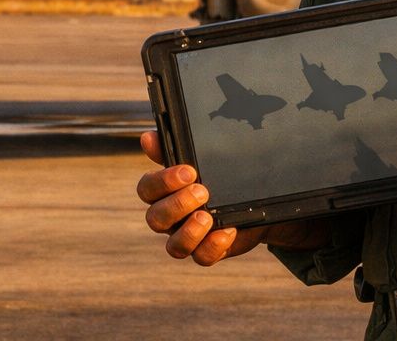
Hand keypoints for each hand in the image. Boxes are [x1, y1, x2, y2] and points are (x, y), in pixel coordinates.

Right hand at [136, 130, 266, 264]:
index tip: (189, 171)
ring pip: (174, 247)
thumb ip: (172, 150)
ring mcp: (187, 237)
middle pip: (155, 219)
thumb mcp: (198, 160)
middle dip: (177, 205)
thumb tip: (147, 137)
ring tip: (207, 217)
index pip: (147, 189)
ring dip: (189, 232)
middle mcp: (170, 218)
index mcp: (163, 193)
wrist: (249, 200)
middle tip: (202, 191)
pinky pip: (202, 258)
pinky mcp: (206, 251)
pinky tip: (228, 231)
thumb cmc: (214, 177)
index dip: (163, 182)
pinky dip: (213, 246)